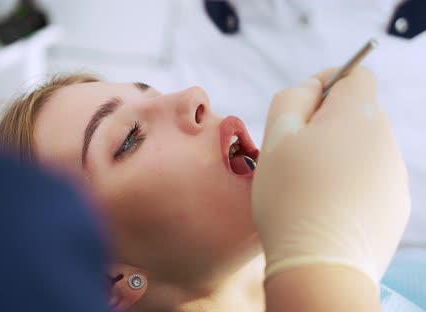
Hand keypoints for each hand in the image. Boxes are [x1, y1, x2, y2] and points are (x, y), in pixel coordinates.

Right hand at [252, 67, 409, 286]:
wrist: (320, 264)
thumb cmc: (290, 197)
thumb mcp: (276, 137)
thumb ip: (292, 98)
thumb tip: (312, 87)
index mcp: (356, 115)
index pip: (356, 74)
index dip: (328, 81)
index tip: (305, 103)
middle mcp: (385, 138)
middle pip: (361, 111)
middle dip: (330, 120)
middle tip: (298, 151)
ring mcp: (395, 173)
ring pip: (366, 146)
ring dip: (341, 152)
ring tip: (312, 184)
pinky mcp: (396, 203)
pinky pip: (373, 177)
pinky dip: (352, 181)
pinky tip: (329, 205)